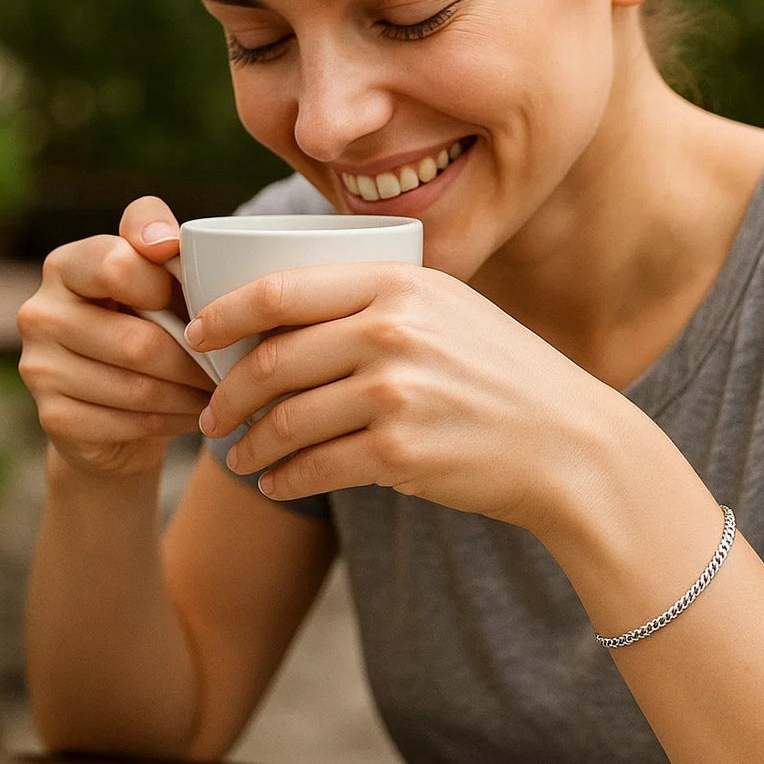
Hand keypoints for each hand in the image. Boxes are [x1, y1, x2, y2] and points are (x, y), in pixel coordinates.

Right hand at [18, 196, 214, 478]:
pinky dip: (175, 420)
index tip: (200, 302)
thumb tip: (164, 241)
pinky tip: (198, 414)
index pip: (116, 265)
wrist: (116, 395)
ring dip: (193, 394)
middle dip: (196, 358)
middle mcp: (40, 314)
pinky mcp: (55, 418)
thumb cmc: (149, 316)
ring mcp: (41, 370)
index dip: (166, 286)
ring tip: (226, 391)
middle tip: (236, 366)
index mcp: (66, 266)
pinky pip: (132, 424)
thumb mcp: (155, 270)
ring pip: (140, 389)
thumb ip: (156, 235)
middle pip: (138, 342)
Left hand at [188, 262, 637, 534]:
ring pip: (287, 418)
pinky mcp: (400, 450)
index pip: (281, 289)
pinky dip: (283, 477)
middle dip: (226, 392)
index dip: (223, 314)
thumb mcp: (449, 309)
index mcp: (399, 281)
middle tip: (211, 413)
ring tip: (239, 455)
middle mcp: (393, 329)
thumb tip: (288, 316)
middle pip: (273, 359)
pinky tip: (276, 482)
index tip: (197, 335)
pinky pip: (315, 465)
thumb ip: (380, 299)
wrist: (567, 441)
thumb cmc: (503, 372)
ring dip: (250, 443)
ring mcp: (397, 390)